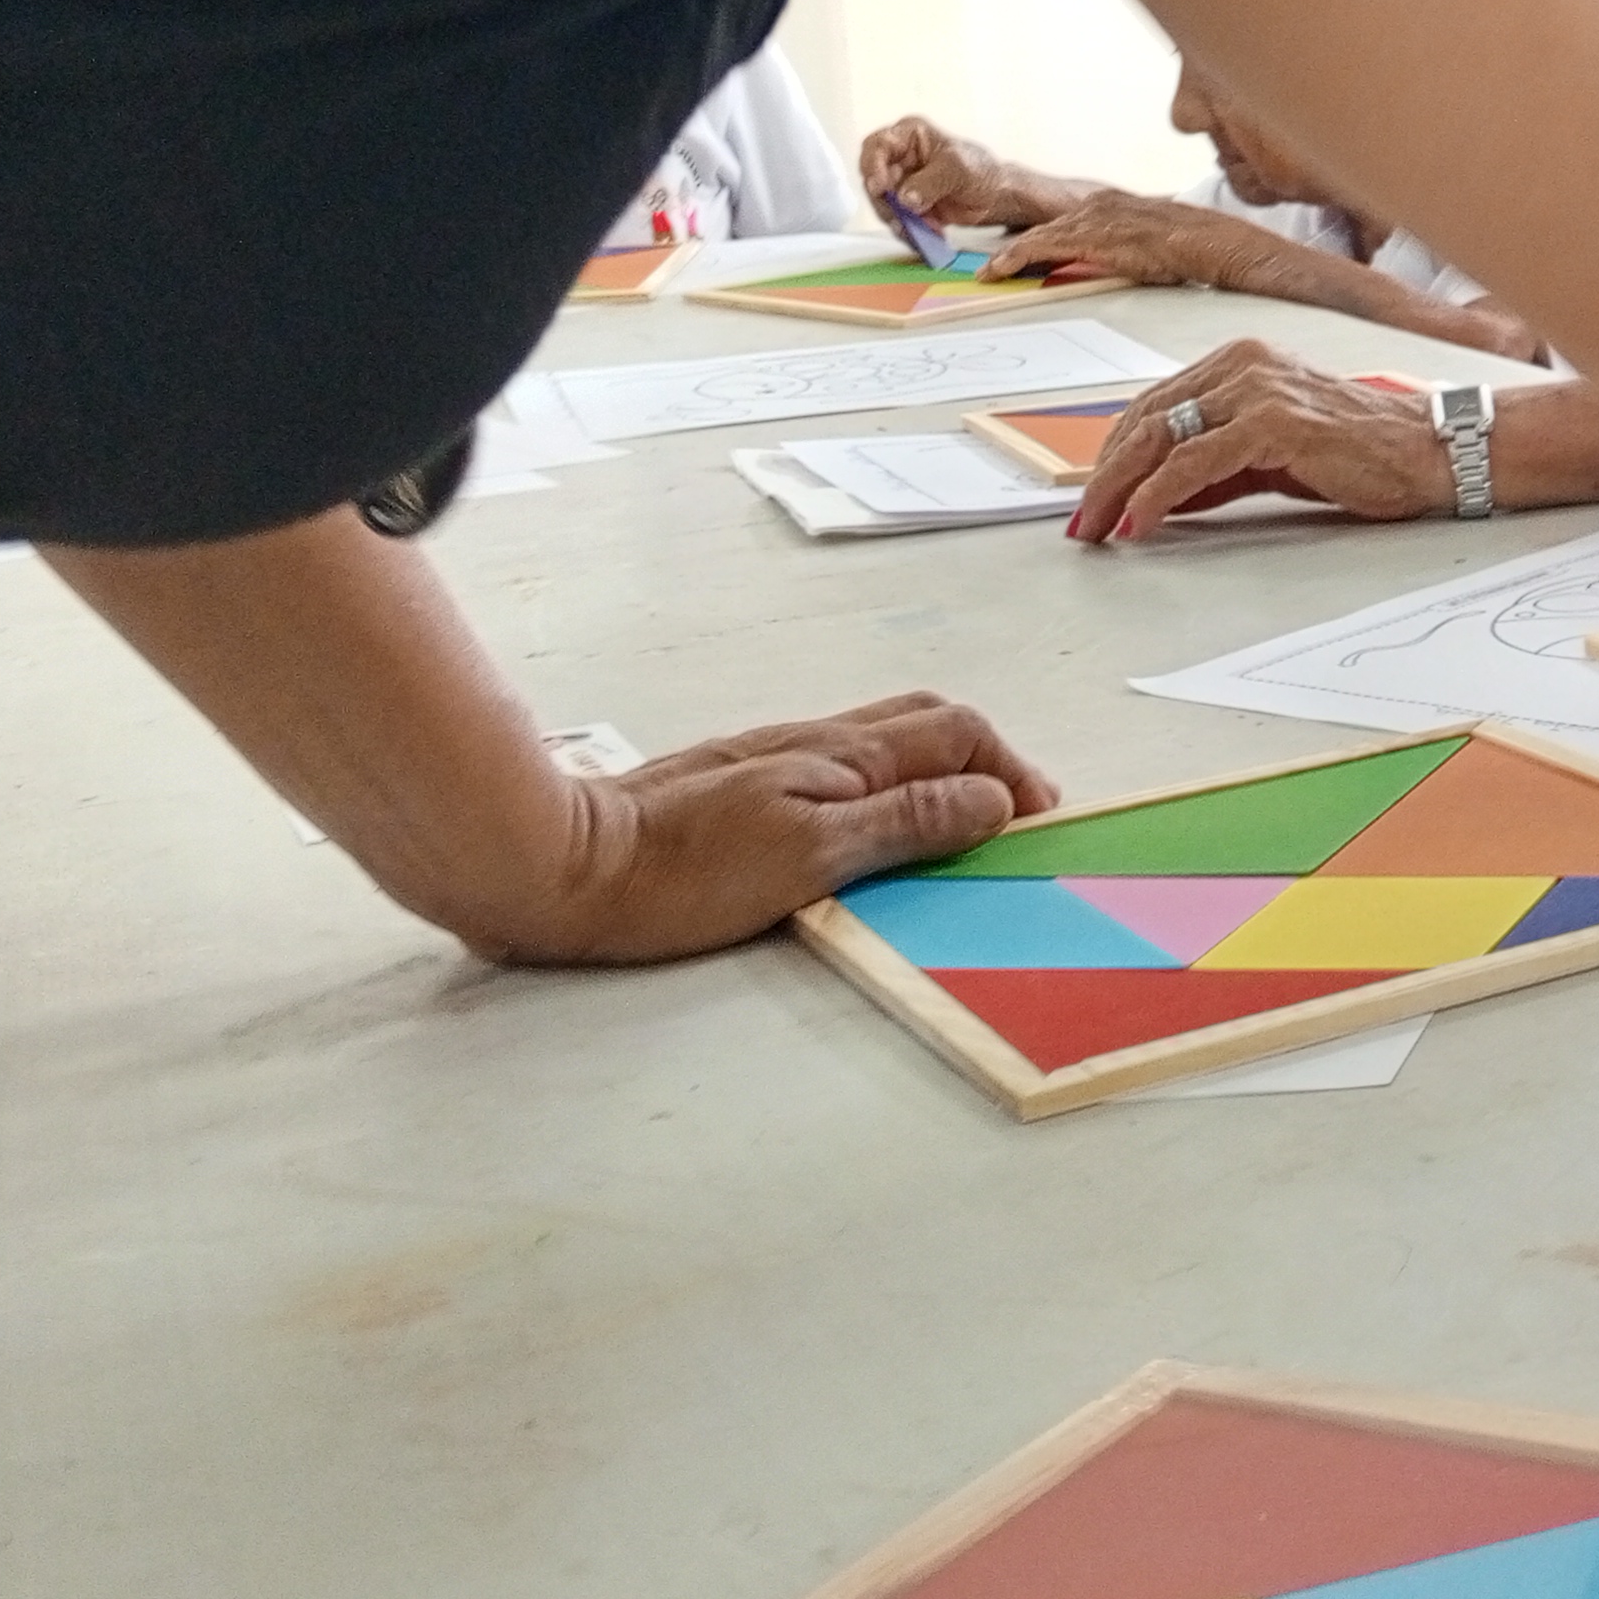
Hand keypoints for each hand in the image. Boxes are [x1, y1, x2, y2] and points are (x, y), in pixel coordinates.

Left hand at [504, 694, 1056, 965]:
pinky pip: (844, 769)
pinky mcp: (744, 784)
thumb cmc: (681, 875)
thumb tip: (991, 800)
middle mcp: (816, 744)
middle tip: (1013, 817)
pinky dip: (888, 788)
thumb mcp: (810, 859)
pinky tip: (875, 830)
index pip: (958, 735)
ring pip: (885, 743)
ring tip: (959, 826)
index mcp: (843, 758)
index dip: (1010, 771)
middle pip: (927, 722)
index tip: (1035, 822)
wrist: (563, 867)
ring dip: (938, 772)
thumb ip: (904, 823)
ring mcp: (777, 761)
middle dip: (985, 759)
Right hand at [857, 115, 1096, 232]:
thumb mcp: (957, 170)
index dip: (872, 166)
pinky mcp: (908, 205)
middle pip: (874, 178)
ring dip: (898, 218)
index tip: (881, 187)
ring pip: (883, 202)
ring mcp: (902, 182)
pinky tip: (926, 233)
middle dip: (886, 200)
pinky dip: (907, 229)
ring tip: (922, 227)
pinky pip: (896, 218)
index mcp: (910, 135)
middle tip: (901, 217)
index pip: (877, 145)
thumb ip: (929, 183)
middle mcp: (901, 156)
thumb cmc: (982, 171)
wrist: (997, 196)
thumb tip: (905, 198)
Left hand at [984, 188, 1275, 287]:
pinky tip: (998, 270)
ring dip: (1008, 256)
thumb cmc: (1188, 246)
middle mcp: (1094, 205)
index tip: (1019, 254)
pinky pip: (1039, 247)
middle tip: (992, 265)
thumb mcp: (1149, 244)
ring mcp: (1088, 218)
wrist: (1205, 239)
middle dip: (1015, 245)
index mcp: (1110, 204)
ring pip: (1035, 236)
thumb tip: (1121, 264)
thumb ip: (1127, 248)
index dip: (1039, 240)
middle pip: (1044, 225)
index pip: (1064, 221)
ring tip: (989, 273)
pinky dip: (1014, 258)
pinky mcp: (1086, 236)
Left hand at [1069, 341, 1449, 538]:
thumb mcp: (1272, 458)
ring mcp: (1256, 389)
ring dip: (1118, 488)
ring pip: (1159, 438)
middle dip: (1104, 475)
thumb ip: (1217, 468)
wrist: (1429, 453)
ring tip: (1098, 528)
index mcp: (1241, 361)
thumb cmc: (1361, 453)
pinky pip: (1192, 463)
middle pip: (1146, 419)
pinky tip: (1138, 523)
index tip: (1094, 498)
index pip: (1155, 405)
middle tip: (1081, 522)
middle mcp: (1243, 364)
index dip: (1115, 454)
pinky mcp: (1271, 423)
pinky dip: (1155, 496)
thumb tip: (1159, 499)